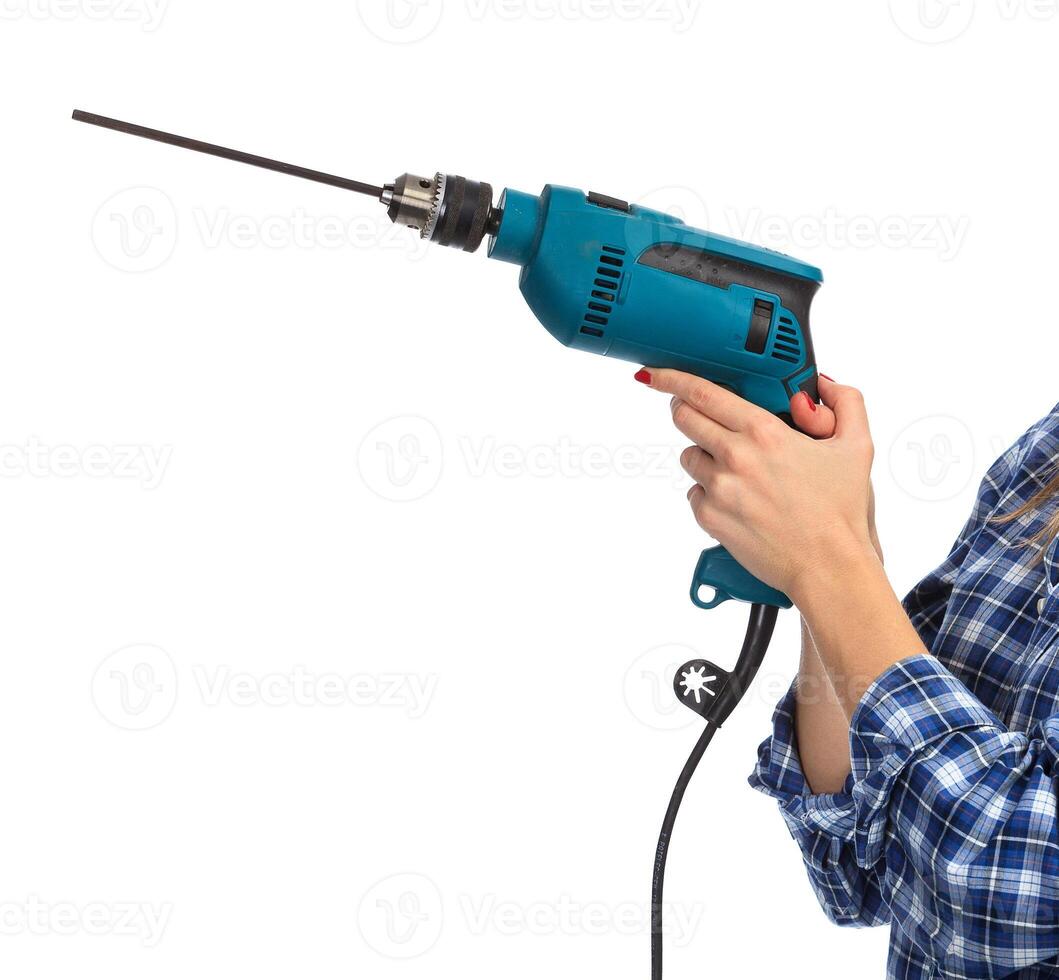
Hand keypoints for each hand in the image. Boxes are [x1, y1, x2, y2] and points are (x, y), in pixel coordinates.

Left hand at [637, 369, 877, 602]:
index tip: (657, 374)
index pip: (703, 393)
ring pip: (689, 457)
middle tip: (696, 413)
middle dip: (684, 410)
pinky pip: (694, 493)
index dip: (673, 378)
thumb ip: (845, 404)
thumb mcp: (857, 447)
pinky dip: (709, 493)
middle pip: (684, 418)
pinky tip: (739, 501)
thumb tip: (823, 384)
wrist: (829, 566)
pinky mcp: (710, 517)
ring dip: (704, 455)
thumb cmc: (841, 511)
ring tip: (737, 470)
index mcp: (764, 432)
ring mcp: (719, 488)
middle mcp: (735, 457)